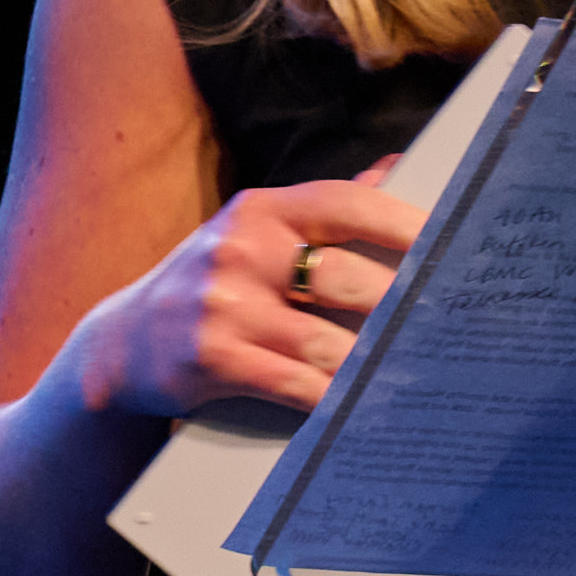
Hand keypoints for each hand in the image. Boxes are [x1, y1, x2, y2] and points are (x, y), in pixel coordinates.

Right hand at [70, 166, 431, 423]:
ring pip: (324, 341)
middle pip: (344, 277)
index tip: (456, 242)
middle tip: (450, 325)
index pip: (343, 205)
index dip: (404, 223)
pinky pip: (292, 383)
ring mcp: (222, 305)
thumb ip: (321, 210)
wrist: (119, 346)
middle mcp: (239, 250)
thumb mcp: (251, 236)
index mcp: (259, 212)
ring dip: (373, 365)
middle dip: (401, 307)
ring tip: (416, 374)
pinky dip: (332, 400)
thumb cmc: (207, 289)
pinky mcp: (212, 357)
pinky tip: (361, 408)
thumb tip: (396, 167)